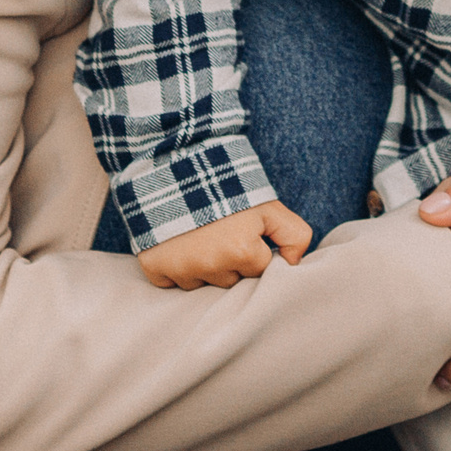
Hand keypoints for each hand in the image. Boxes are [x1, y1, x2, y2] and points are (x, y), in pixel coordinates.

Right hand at [133, 201, 311, 289]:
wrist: (175, 166)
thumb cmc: (227, 188)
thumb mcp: (269, 206)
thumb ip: (295, 235)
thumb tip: (292, 266)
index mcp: (243, 251)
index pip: (259, 270)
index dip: (253, 250)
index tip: (242, 231)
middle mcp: (212, 266)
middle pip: (231, 281)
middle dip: (230, 262)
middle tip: (220, 232)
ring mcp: (181, 269)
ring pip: (202, 284)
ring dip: (203, 267)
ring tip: (199, 236)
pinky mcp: (154, 269)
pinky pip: (171, 284)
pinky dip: (174, 268)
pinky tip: (178, 245)